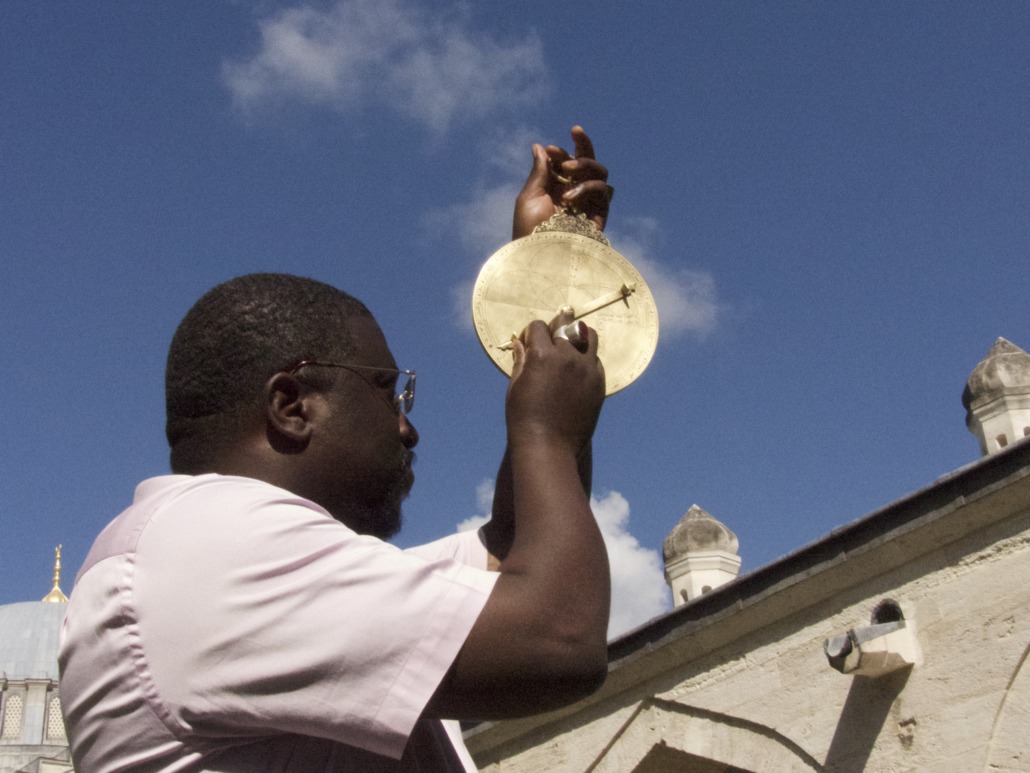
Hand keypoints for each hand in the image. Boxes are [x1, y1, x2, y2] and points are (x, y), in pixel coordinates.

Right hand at [506, 314, 604, 454]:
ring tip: (569, 347)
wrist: (549, 446)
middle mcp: (567, 357)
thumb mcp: (516, 387)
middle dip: (556, 327)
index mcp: (542, 355)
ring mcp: (587, 369)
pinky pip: (595, 360)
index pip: (538, 326)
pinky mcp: (599, 383)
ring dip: (577, 336)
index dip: (531, 333)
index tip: (529, 343)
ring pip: (588, 335)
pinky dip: (586, 359)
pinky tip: (576, 370)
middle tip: (551, 336)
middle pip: (565, 324)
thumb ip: (521, 361)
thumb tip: (519, 343)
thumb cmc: (524, 418)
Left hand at [512, 126, 611, 239]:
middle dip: (583, 144)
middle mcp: (575, 193)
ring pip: (598, 171)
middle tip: (575, 130)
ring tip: (567, 170)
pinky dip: (586, 187)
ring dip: (583, 164)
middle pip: (587, 162)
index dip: (560, 153)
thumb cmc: (530, 231)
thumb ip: (539, 171)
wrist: (541, 256)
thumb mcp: (530, 196)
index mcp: (556, 189)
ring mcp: (589, 202)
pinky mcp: (600, 214)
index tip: (550, 150)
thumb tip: (540, 146)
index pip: (565, 163)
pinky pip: (602, 189)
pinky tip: (569, 197)